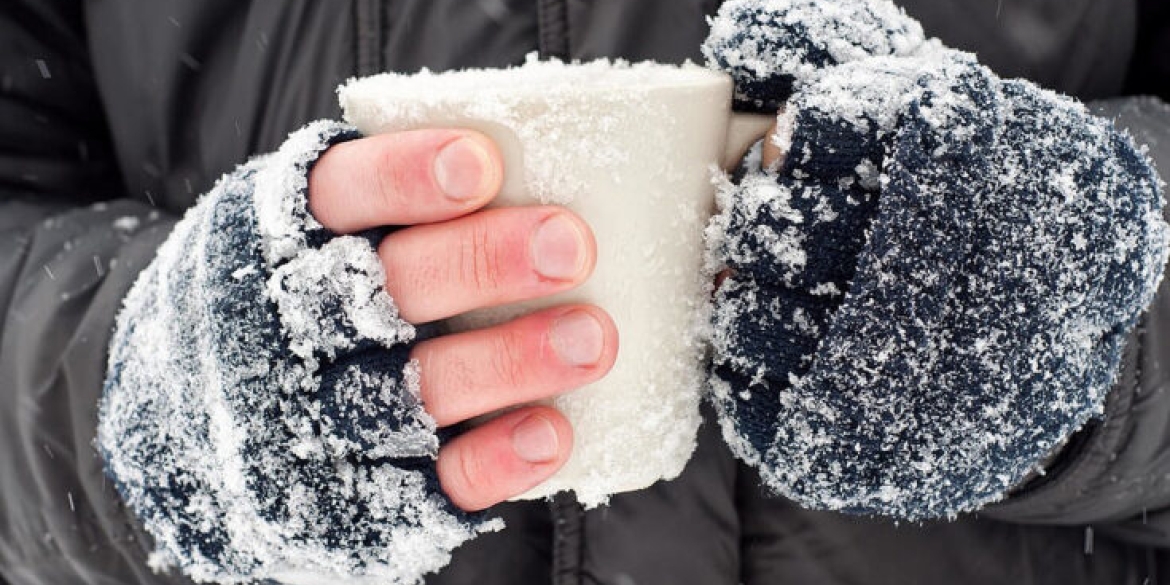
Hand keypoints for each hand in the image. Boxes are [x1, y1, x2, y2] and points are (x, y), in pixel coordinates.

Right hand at [308, 129, 618, 510]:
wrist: (205, 440)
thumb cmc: (305, 300)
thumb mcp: (312, 233)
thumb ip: (395, 205)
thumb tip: (535, 162)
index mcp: (282, 240)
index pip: (338, 196)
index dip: (403, 178)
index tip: (482, 164)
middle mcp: (294, 326)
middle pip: (387, 289)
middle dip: (481, 263)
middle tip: (571, 245)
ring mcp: (323, 416)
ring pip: (418, 387)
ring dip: (510, 361)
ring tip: (592, 338)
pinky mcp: (362, 493)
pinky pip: (431, 480)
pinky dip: (494, 458)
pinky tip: (552, 432)